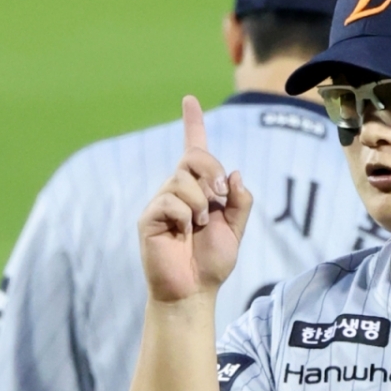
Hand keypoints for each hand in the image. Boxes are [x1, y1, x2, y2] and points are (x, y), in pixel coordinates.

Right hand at [139, 96, 252, 301]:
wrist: (195, 290)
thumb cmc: (212, 262)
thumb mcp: (236, 229)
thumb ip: (241, 201)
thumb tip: (235, 174)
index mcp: (199, 190)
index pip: (194, 150)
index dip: (193, 123)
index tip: (190, 99)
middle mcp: (178, 191)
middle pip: (194, 157)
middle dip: (213, 172)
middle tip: (221, 197)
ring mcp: (162, 203)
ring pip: (183, 180)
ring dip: (201, 203)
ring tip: (199, 226)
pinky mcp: (149, 218)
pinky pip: (170, 201)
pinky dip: (185, 216)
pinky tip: (184, 232)